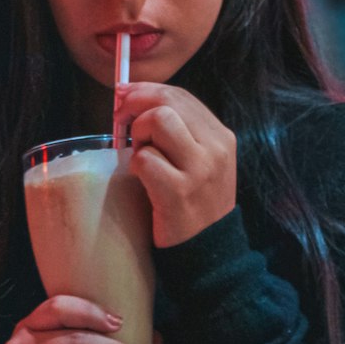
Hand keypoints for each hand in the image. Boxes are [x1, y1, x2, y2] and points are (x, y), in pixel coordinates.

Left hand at [115, 82, 236, 247]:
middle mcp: (216, 150)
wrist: (209, 252)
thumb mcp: (201, 164)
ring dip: (139, 136)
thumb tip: (130, 96)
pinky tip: (141, 180)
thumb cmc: (194, 205)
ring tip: (141, 156)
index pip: (180, 95)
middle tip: (122, 123)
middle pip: (168, 102)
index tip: (125, 98)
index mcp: (222, 138)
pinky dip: (135, 166)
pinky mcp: (179, 193)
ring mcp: (199, 171)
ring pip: (158, 121)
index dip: (146, 91)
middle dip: (136, 107)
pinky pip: (144, 159)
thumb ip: (178, 132)